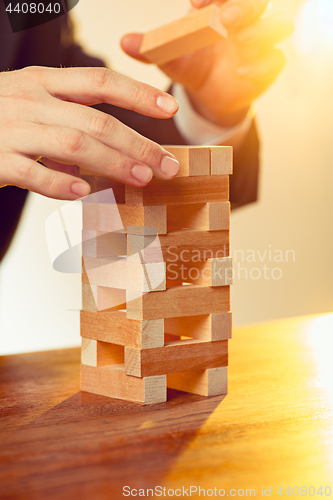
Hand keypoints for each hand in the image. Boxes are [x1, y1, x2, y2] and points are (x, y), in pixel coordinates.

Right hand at [0, 66, 179, 199]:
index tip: (169, 109)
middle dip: (138, 144)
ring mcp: (12, 129)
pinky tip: (83, 193)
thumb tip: (109, 152)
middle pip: (96, 121)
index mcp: (43, 82)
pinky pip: (32, 172)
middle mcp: (30, 100)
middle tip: (167, 166)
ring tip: (141, 179)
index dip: (137, 93)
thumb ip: (69, 120)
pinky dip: (59, 184)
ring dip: (112, 163)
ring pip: (73, 145)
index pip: (99, 82)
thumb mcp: (32, 104)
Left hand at [121, 0, 293, 127]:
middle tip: (227, 19)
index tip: (195, 2)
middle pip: (258, 2)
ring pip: (278, 26)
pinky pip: (277, 60)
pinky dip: (263, 64)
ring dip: (263, 30)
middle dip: (245, 6)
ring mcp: (261, 44)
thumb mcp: (170, 56)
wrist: (210, 94)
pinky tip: (241, 73)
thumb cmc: (192, 64)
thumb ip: (151, 48)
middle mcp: (246, 21)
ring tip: (243, 42)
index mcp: (221, 9)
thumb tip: (124, 42)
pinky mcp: (268, 68)